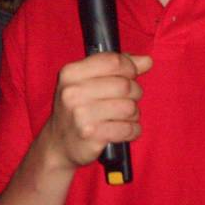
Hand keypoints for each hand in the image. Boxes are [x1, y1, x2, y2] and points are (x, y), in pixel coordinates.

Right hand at [44, 52, 151, 169]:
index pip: (112, 61)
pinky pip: (128, 128)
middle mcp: (72, 92)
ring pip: (129, 107)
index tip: (131, 75)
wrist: (57, 144)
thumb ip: (116, 68)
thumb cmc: (77, 109)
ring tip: (123, 117)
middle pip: (124, 85)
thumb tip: (147, 61)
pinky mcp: (91, 136)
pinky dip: (132, 130)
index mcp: (71, 73)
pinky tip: (124, 130)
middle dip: (134, 92)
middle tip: (128, 100)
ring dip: (133, 114)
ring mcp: (81, 115)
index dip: (129, 68)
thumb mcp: (87, 82)